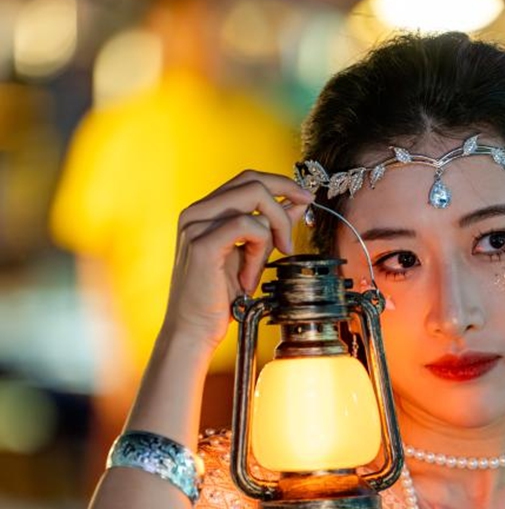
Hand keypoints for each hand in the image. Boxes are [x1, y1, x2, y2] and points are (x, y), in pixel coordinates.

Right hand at [162, 170, 311, 351]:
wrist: (194, 330)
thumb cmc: (219, 298)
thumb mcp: (253, 255)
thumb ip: (271, 227)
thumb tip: (299, 202)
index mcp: (205, 211)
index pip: (248, 179)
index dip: (281, 184)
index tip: (306, 199)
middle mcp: (196, 211)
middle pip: (252, 181)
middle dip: (284, 201)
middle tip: (292, 237)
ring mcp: (196, 224)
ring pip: (254, 199)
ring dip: (271, 233)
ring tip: (259, 267)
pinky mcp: (202, 243)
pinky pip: (247, 225)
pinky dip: (258, 251)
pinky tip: (248, 277)